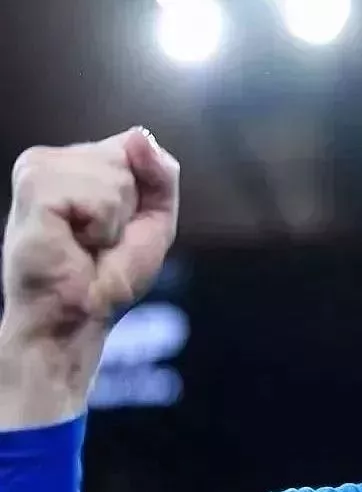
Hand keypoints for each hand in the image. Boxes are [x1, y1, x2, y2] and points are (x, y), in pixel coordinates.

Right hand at [0, 128, 178, 426]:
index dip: (143, 194)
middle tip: (98, 241)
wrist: (76, 318)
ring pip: (116, 172)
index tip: (116, 229)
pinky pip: (101, 195)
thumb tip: (139, 135)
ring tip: (85, 244)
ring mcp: (39, 169)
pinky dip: (102, 227)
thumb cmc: (108, 277)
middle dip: (130, 207)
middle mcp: (54, 160)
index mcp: (77, 164)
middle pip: (128, 154)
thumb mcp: (154, 220)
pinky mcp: (34, 186)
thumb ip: (159, 174)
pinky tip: (75, 242)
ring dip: (114, 221)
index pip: (136, 145)